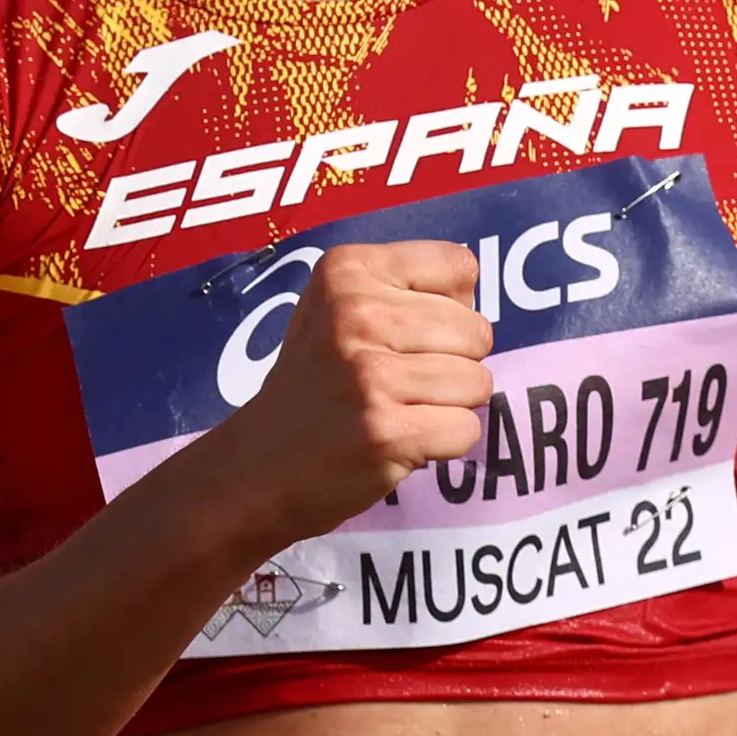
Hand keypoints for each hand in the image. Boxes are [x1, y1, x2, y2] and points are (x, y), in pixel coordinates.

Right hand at [210, 241, 493, 538]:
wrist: (258, 467)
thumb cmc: (318, 384)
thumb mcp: (339, 309)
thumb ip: (406, 290)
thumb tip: (476, 302)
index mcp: (347, 269)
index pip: (461, 268)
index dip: (450, 308)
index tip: (405, 336)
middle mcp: (355, 312)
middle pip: (477, 330)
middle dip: (454, 363)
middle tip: (397, 384)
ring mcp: (369, 374)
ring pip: (479, 382)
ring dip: (449, 406)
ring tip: (396, 411)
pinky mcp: (384, 430)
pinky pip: (467, 429)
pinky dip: (444, 444)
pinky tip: (399, 441)